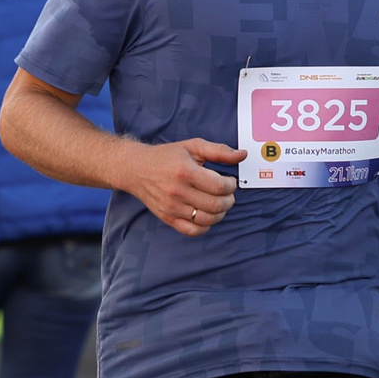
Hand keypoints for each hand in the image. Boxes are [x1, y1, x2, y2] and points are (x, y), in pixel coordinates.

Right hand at [128, 138, 242, 235]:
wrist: (136, 169)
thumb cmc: (166, 156)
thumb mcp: (193, 147)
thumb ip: (219, 151)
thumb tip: (242, 155)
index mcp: (185, 171)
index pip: (218, 187)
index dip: (231, 186)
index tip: (229, 181)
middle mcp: (178, 192)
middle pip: (215, 205)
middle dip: (229, 200)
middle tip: (226, 193)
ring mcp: (172, 208)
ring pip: (207, 220)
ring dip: (220, 213)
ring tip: (218, 203)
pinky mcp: (168, 218)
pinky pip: (193, 231)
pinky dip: (205, 226)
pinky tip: (206, 214)